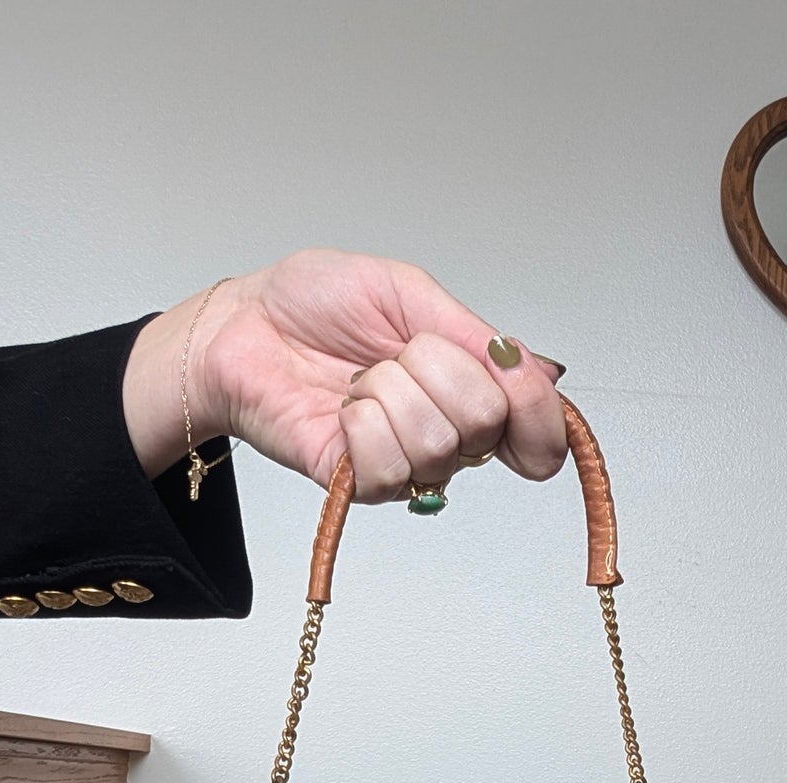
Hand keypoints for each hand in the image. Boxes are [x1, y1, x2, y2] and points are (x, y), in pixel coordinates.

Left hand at [123, 249, 567, 502]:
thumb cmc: (315, 303)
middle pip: (485, 422)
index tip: (522, 389)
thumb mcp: (409, 292)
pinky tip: (345, 411)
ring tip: (360, 379)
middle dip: (437, 369)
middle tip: (395, 353)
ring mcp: (406, 462)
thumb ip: (475, 336)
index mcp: (467, 384)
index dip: (541, 416)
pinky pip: (389, 468)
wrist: (245, 325)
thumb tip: (540, 372)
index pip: (535, 425)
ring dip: (389, 392)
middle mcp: (446, 431)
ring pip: (436, 444)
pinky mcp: (363, 485)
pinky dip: (362, 425)